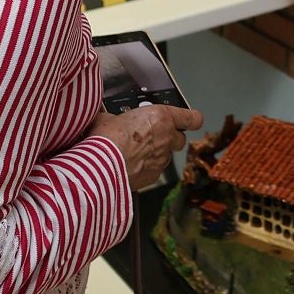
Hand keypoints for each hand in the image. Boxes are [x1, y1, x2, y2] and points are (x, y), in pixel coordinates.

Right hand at [88, 105, 204, 188]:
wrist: (101, 167)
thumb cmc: (106, 138)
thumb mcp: (107, 117)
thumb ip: (115, 117)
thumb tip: (106, 117)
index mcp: (160, 118)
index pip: (191, 118)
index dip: (192, 119)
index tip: (192, 119)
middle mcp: (166, 138)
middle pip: (180, 139)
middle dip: (170, 138)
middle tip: (152, 136)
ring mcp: (162, 159)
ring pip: (166, 156)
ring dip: (156, 154)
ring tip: (135, 153)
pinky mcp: (153, 176)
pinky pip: (154, 170)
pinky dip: (145, 168)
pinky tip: (129, 166)